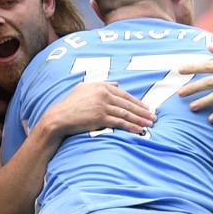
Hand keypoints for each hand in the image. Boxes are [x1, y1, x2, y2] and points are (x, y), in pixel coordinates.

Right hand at [38, 82, 153, 138]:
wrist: (59, 117)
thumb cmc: (70, 104)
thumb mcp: (84, 88)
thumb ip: (102, 84)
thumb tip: (118, 83)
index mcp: (101, 86)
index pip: (124, 94)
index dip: (137, 102)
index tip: (147, 108)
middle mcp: (103, 94)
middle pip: (128, 104)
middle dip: (143, 111)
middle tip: (153, 117)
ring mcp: (102, 105)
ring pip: (126, 113)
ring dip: (140, 119)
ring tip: (150, 124)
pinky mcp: (100, 117)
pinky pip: (120, 122)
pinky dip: (131, 126)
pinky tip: (139, 130)